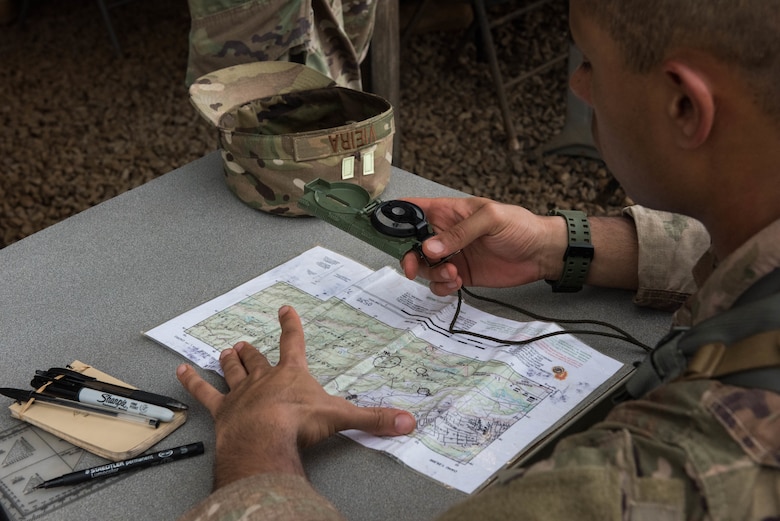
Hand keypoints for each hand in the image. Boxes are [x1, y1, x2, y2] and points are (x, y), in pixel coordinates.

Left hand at [176, 305, 416, 488]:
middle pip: (257, 358)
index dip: (290, 325)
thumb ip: (375, 418)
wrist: (265, 436)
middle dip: (253, 350)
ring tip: (224, 351)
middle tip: (245, 342)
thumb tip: (409, 421)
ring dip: (229, 361)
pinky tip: (179, 371)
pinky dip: (192, 381)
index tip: (284, 309)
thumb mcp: (342, 417)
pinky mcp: (222, 410)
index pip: (293, 342)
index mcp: (292, 374)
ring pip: (233, 371)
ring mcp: (241, 393)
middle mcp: (264, 378)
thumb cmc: (299, 423)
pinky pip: (204, 392)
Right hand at [401, 197, 565, 295]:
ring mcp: (453, 255)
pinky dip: (442, 286)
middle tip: (416, 268)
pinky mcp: (462, 274)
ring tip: (452, 274)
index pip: (413, 210)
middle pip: (412, 244)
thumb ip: (459, 232)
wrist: (542, 253)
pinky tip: (457, 283)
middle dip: (410, 257)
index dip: (395, 218)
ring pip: (425, 267)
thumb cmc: (520, 226)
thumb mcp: (490, 219)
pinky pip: (440, 283)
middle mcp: (446, 233)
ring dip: (432, 274)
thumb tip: (430, 247)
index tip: (384, 232)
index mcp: (449, 212)